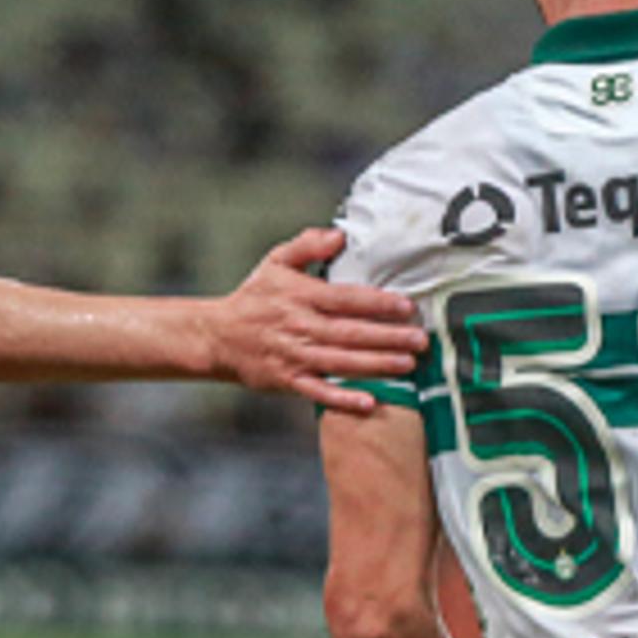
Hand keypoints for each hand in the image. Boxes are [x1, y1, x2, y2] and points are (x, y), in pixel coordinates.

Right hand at [209, 228, 428, 411]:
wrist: (216, 336)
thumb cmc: (253, 298)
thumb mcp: (275, 262)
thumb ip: (307, 245)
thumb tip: (340, 235)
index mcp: (300, 296)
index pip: (346, 298)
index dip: (377, 303)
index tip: (407, 306)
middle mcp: (300, 326)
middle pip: (350, 332)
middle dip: (388, 337)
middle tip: (420, 339)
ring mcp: (294, 356)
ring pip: (341, 362)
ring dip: (375, 365)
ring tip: (407, 364)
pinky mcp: (287, 381)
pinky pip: (318, 392)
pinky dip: (342, 399)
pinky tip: (368, 402)